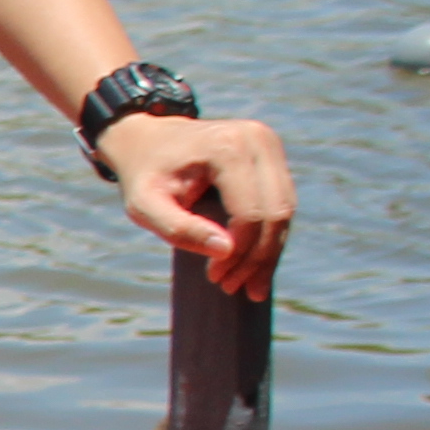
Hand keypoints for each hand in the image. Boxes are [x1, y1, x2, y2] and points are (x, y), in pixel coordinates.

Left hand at [99, 111, 292, 301]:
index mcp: (227, 148)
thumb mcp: (145, 206)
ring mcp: (269, 144)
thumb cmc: (143, 175)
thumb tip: (226, 251)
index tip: (216, 278)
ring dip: (270, 251)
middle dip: (259, 257)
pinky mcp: (272, 154)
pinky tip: (255, 263)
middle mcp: (257, 140)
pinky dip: (270, 235)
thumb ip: (179, 229)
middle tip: (238, 290)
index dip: (239, 252)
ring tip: (249, 285)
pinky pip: (281, 201)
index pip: (249, 212)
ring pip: (285, 209)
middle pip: (276, 212)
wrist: (147, 140)